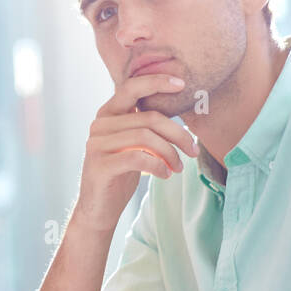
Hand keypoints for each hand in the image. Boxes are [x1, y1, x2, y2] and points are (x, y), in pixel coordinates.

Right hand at [72, 74, 196, 232]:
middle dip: (178, 134)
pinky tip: (165, 175)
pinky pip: (138, 158)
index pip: (131, 87)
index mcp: (108, 114)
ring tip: (179, 168)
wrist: (99, 208)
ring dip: (170, 153)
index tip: (182, 84)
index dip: (157, 82)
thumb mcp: (134, 145)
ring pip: (146, 138)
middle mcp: (99, 125)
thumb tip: (180, 115)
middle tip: (193, 150)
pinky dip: (158, 166)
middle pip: (148, 118)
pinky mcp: (100, 165)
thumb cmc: (122, 173)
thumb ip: (145, 126)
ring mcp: (96, 144)